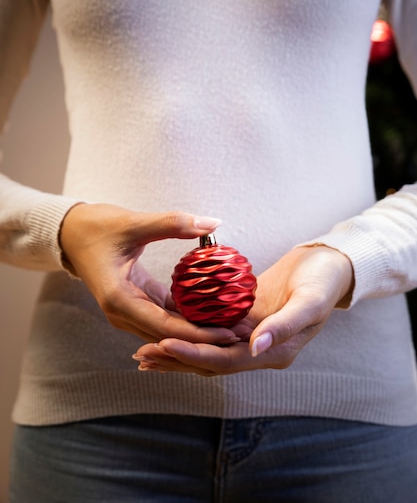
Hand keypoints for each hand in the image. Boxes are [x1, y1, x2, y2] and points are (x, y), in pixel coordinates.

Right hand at [59, 203, 237, 344]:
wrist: (71, 233)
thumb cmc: (97, 227)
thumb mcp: (134, 223)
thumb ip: (173, 223)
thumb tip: (213, 222)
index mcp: (119, 300)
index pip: (166, 326)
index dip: (200, 333)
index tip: (230, 333)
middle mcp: (122, 314)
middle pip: (170, 336)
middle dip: (206, 338)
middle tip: (243, 333)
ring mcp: (128, 312)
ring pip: (169, 331)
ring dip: (199, 331)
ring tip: (235, 327)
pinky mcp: (135, 304)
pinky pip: (165, 317)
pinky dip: (188, 318)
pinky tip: (215, 314)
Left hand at [133, 245, 353, 374]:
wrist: (330, 265)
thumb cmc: (323, 281)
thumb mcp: (309, 301)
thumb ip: (283, 325)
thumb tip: (254, 347)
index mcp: (275, 352)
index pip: (226, 361)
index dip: (194, 355)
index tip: (163, 344)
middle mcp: (259, 349)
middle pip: (210, 361)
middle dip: (177, 358)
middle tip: (142, 353)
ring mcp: (250, 334)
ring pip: (207, 348)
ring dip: (178, 349)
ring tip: (145, 348)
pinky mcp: (244, 318)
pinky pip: (212, 328)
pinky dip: (189, 330)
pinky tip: (167, 324)